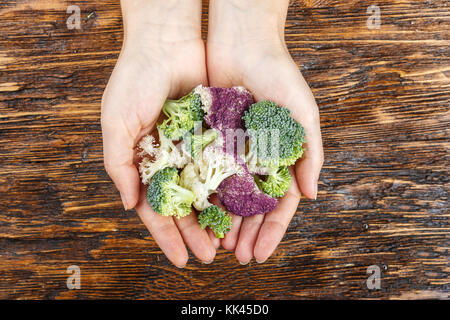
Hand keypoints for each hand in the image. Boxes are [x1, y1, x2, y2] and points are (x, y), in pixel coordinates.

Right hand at [101, 0, 215, 266]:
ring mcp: (194, 148)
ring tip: (230, 240)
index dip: (167, 235)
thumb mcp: (117, 123)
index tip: (181, 259)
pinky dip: (231, 185)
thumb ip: (120, 164)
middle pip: (185, 205)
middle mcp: (171, 160)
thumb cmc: (134, 80)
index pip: (156, 209)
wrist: (167, 40)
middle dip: (196, 232)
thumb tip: (130, 205)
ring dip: (216, 216)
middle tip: (211, 257)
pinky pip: (225, 164)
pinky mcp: (215, 133)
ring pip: (207, 190)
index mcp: (145, 163)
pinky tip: (242, 206)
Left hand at [207, 0, 323, 263]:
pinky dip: (205, 195)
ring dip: (225, 221)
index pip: (279, 204)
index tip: (261, 253)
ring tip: (218, 244)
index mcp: (282, 158)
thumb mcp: (303, 115)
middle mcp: (257, 160)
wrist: (243, 44)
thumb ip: (311, 154)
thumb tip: (312, 195)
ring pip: (228, 195)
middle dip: (246, 233)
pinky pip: (206, 172)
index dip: (272, 231)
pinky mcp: (210, 140)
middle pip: (252, 206)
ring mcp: (233, 152)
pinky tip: (200, 215)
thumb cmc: (280, 76)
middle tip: (237, 257)